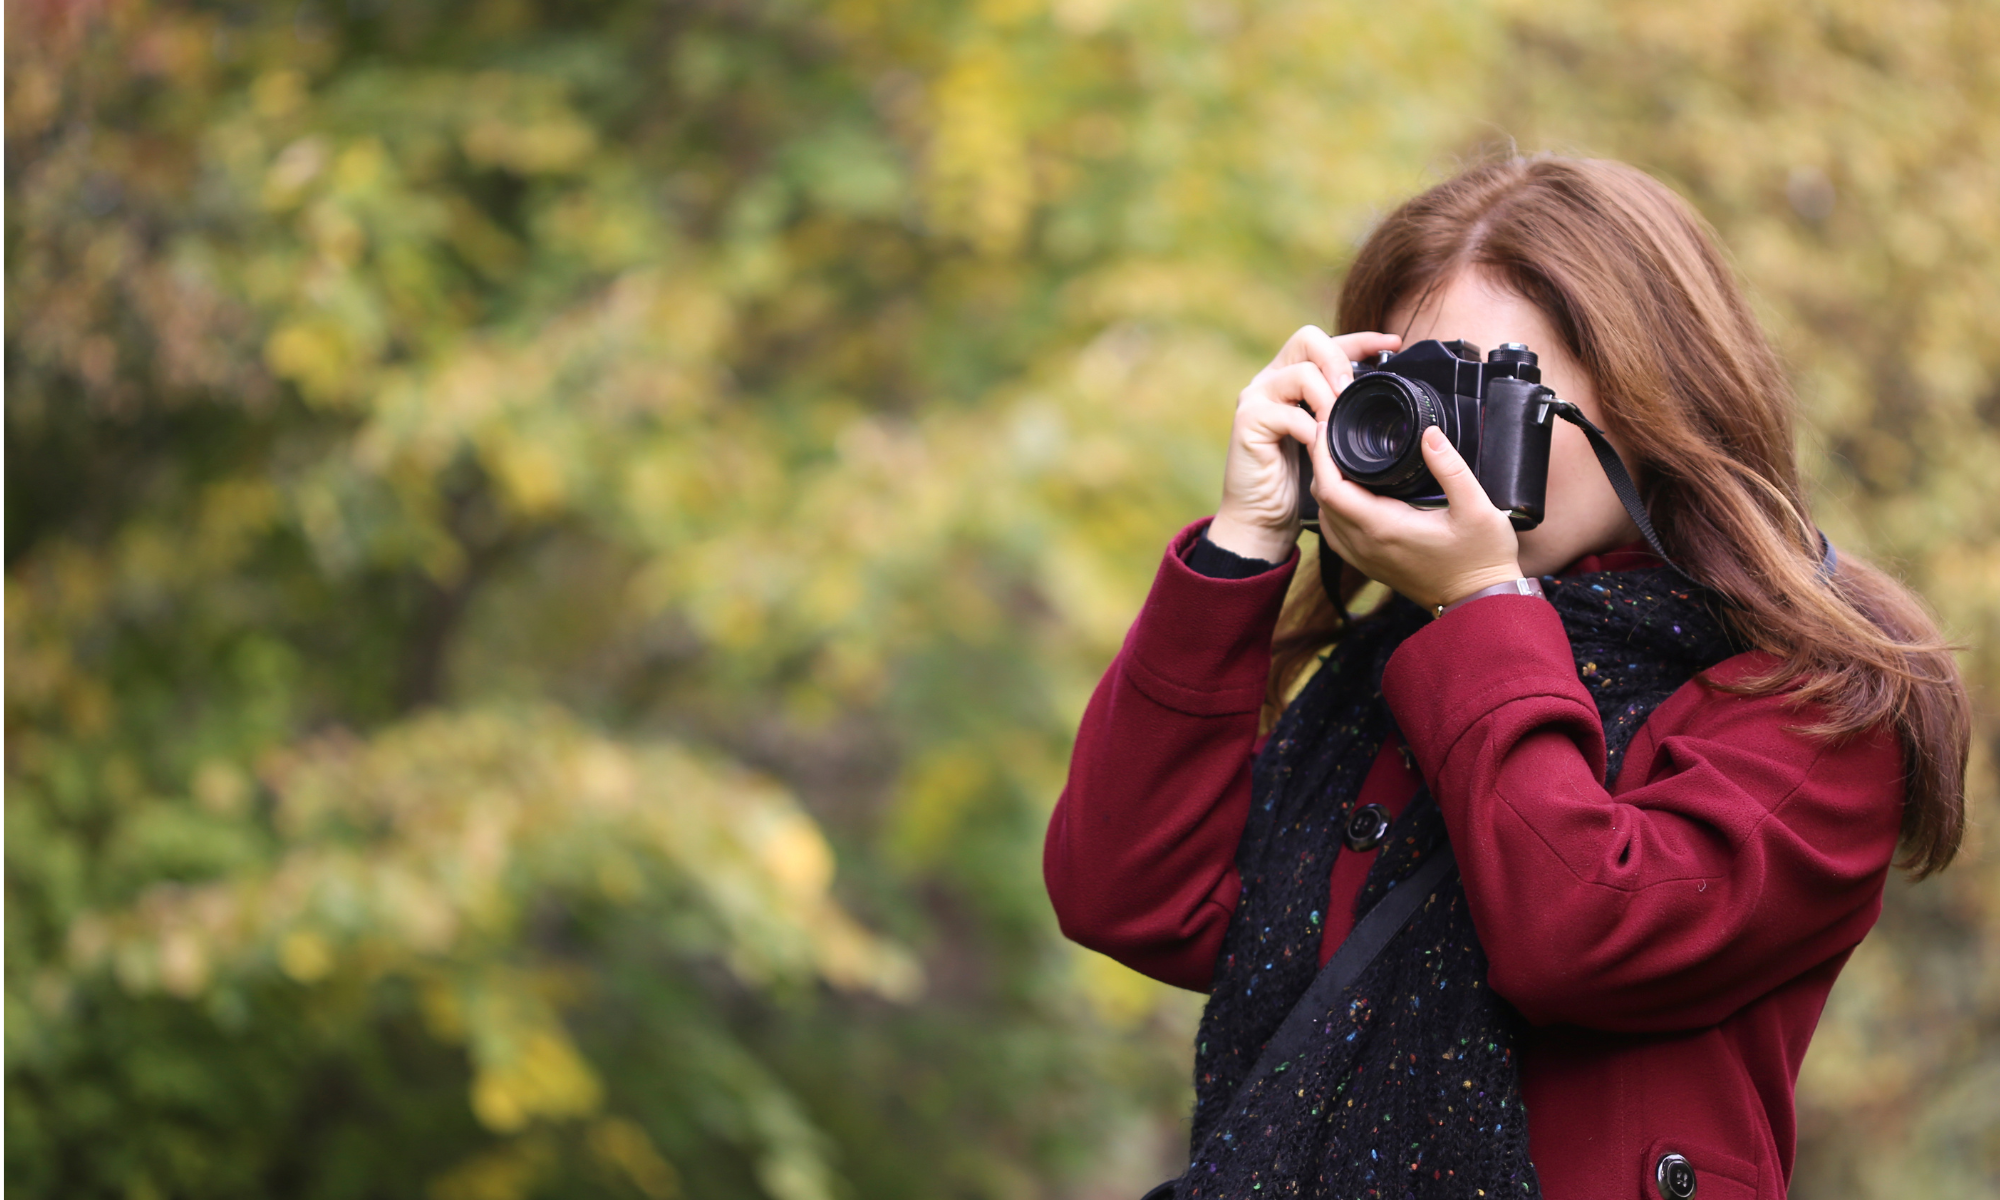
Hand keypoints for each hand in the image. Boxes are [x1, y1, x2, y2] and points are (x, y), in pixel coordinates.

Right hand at [1208, 326, 1402, 562]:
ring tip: (1340, 422)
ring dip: (1329, 398)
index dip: (1361, 339)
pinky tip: (1320, 445)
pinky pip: (1288, 414)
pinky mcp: (1248, 422)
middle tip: (1354, 390)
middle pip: (1308, 339)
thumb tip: (1382, 394)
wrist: (1261, 517)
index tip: (1393, 344)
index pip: (1325, 342)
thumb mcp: (1327, 439)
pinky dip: (1311, 429)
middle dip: (1340, 359)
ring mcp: (1256, 399)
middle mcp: (1270, 381)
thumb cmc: (1296, 481)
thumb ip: (1341, 412)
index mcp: (1289, 379)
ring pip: (1301, 373)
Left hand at [1308, 424, 1525, 612]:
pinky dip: (1333, 509)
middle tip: (1332, 432)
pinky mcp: (1371, 566)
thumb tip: (1429, 434)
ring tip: (1338, 456)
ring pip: (1326, 517)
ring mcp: (1366, 559)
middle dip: (1321, 463)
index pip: (1331, 488)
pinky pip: (1337, 535)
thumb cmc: (1481, 559)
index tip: (1327, 426)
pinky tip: (1349, 494)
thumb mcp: (1477, 508)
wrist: (1480, 604)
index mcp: (1383, 527)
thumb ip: (1452, 468)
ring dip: (1326, 486)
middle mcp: (1366, 545)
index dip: (1322, 455)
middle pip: (1323, 500)